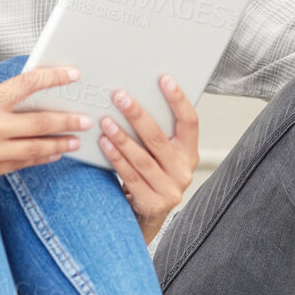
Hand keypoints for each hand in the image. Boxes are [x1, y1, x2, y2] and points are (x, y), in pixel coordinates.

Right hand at [0, 65, 93, 190]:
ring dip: (58, 145)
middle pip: (40, 123)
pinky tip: (49, 157)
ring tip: (74, 142)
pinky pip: (17, 166)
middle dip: (67, 120)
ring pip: (34, 149)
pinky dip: (36, 161)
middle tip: (86, 119)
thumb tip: (17, 103)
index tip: (72, 74)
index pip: (27, 85)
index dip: (53, 78)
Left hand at [98, 75, 199, 242]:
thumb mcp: (162, 156)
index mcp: (190, 153)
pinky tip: (105, 144)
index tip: (164, 79)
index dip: (179, 99)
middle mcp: (184, 171)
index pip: (190, 122)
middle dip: (137, 115)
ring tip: (105, 121)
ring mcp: (170, 189)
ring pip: (142, 158)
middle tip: (119, 96)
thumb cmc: (152, 176)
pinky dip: (116, 158)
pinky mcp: (152, 202)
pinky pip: (130, 175)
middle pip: (158, 138)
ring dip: (122, 137)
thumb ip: (156, 134)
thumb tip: (133, 99)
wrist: (148, 215)